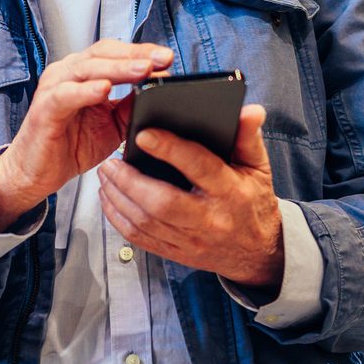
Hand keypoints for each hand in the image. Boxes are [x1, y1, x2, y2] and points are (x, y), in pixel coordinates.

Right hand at [0, 40, 172, 228]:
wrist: (36, 172)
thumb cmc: (70, 145)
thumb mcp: (112, 125)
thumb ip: (131, 106)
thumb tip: (157, 90)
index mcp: (84, 74)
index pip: (115, 53)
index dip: (142, 52)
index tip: (168, 58)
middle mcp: (68, 74)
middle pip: (104, 53)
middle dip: (136, 55)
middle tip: (162, 59)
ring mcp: (54, 88)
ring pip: (87, 68)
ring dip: (117, 68)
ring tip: (142, 69)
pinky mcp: (44, 108)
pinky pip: (65, 94)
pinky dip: (85, 91)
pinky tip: (104, 90)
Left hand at [98, 105, 282, 289]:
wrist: (257, 252)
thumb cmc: (253, 203)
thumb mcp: (258, 167)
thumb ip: (248, 137)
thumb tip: (249, 110)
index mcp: (230, 192)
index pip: (199, 167)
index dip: (170, 150)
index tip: (143, 134)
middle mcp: (209, 219)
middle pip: (162, 203)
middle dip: (130, 181)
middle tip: (112, 162)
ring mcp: (191, 240)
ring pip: (145, 222)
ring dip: (118, 198)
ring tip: (106, 175)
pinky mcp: (176, 253)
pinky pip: (140, 238)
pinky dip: (118, 218)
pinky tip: (110, 199)